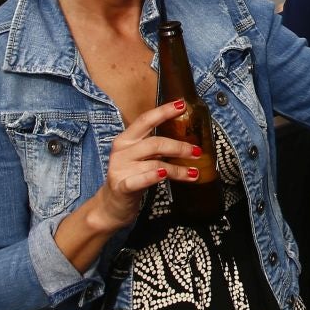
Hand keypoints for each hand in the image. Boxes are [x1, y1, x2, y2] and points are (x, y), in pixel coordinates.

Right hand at [92, 100, 204, 228]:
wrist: (112, 205)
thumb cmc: (131, 177)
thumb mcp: (140, 157)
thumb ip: (155, 146)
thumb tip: (187, 137)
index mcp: (126, 139)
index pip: (145, 120)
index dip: (164, 111)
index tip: (182, 104)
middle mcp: (121, 151)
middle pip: (154, 143)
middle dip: (179, 146)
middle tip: (197, 151)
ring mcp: (120, 169)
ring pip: (155, 164)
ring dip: (178, 169)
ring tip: (194, 173)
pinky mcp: (121, 187)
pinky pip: (139, 180)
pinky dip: (153, 176)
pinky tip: (164, 175)